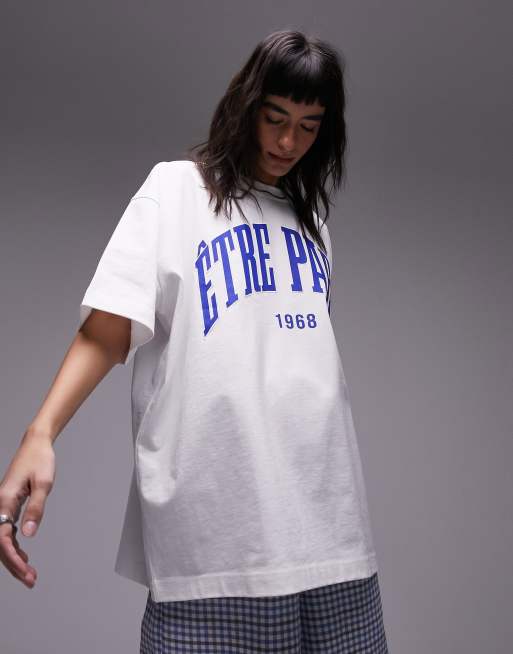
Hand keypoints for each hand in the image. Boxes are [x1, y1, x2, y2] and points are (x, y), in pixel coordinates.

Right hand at [0, 433, 55, 587]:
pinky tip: (24, 558)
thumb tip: (29, 535)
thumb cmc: (40, 460)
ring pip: (2, 540)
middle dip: (13, 565)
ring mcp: (2, 506)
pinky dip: (14, 547)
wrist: (36, 444)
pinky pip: (6, 532)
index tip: (25, 571)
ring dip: (13, 559)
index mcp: (4, 500)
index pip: (2, 537)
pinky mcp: (8, 506)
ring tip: (30, 575)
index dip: (12, 557)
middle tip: (31, 580)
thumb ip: (36, 509)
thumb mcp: (43, 483)